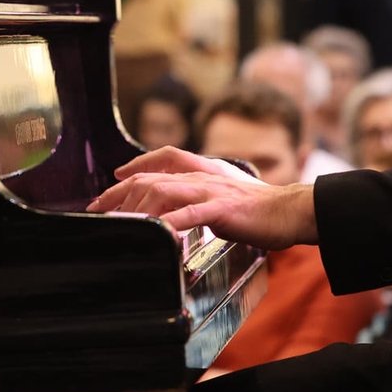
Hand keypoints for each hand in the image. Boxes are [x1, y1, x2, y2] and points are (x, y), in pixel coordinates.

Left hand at [87, 146, 317, 249]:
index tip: (115, 178)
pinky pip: (190, 214)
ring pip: (164, 191)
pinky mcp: (223, 209)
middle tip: (100, 210)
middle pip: (152, 178)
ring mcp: (212, 191)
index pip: (163, 158)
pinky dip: (169, 223)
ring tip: (118, 223)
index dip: (136, 166)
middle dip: (121, 194)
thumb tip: (175, 213)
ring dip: (137, 208)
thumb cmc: (259, 210)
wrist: (292, 211)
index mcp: (204, 170)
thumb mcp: (222, 198)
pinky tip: (156, 232)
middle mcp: (203, 175)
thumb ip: (200, 199)